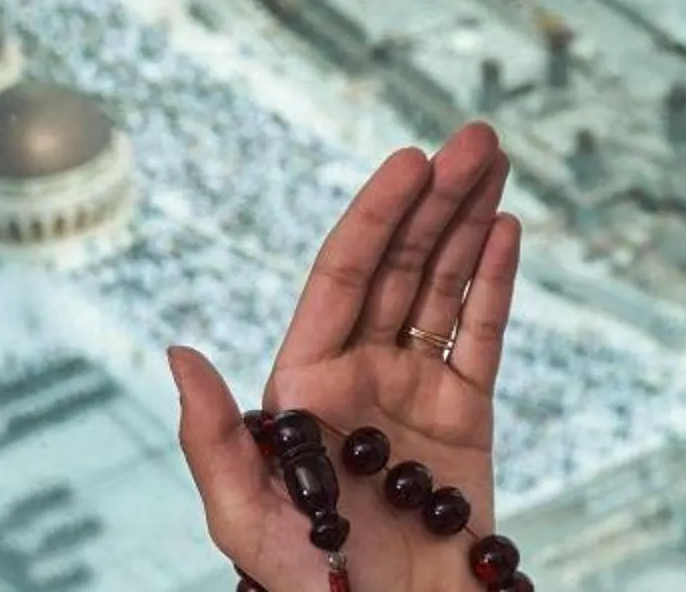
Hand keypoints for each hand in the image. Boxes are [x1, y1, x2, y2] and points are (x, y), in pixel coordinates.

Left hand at [171, 123, 520, 591]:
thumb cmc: (310, 586)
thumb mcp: (245, 518)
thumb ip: (212, 436)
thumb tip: (179, 353)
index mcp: (304, 384)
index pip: (344, 277)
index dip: (377, 216)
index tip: (409, 162)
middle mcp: (359, 373)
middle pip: (402, 265)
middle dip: (437, 198)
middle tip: (473, 138)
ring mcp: (415, 390)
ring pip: (445, 284)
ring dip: (469, 219)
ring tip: (492, 158)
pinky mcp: (467, 414)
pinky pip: (482, 333)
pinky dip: (497, 280)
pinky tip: (506, 227)